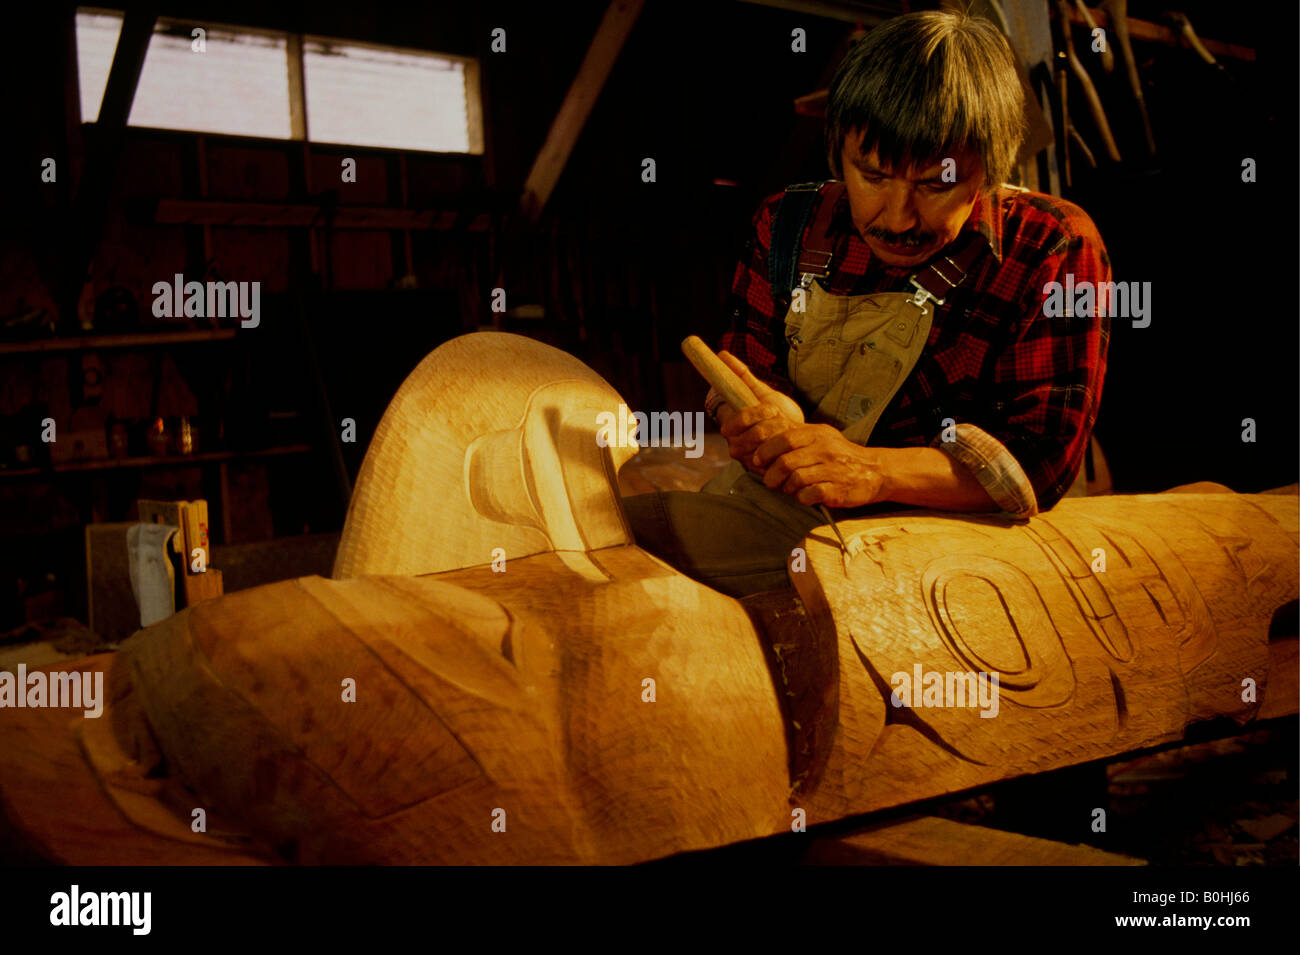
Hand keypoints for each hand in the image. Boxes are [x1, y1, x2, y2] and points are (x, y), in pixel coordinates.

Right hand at [712, 351, 804, 473]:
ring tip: (790, 431)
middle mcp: (737, 447)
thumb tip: (722, 353)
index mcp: (733, 428)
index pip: (734, 424)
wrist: (799, 438)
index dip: (753, 416)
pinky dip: (787, 451)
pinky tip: (792, 445)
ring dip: (781, 438)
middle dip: (771, 426)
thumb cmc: (778, 415)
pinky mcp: (765, 474)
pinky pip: (774, 462)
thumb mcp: (763, 393)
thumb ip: (742, 376)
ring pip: (763, 449)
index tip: (771, 408)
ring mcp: (750, 461)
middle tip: (784, 420)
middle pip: (749, 438)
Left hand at [755, 423, 887, 508]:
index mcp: (817, 433)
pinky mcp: (837, 489)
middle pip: (786, 461)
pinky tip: (805, 496)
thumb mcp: (819, 437)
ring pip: (796, 478)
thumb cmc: (838, 455)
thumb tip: (758, 439)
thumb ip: (793, 436)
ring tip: (789, 488)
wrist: (874, 471)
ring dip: (786, 487)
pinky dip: (802, 497)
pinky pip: (810, 494)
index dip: (766, 450)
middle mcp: (825, 449)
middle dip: (771, 474)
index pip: (784, 438)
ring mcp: (832, 469)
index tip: (757, 460)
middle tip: (769, 481)